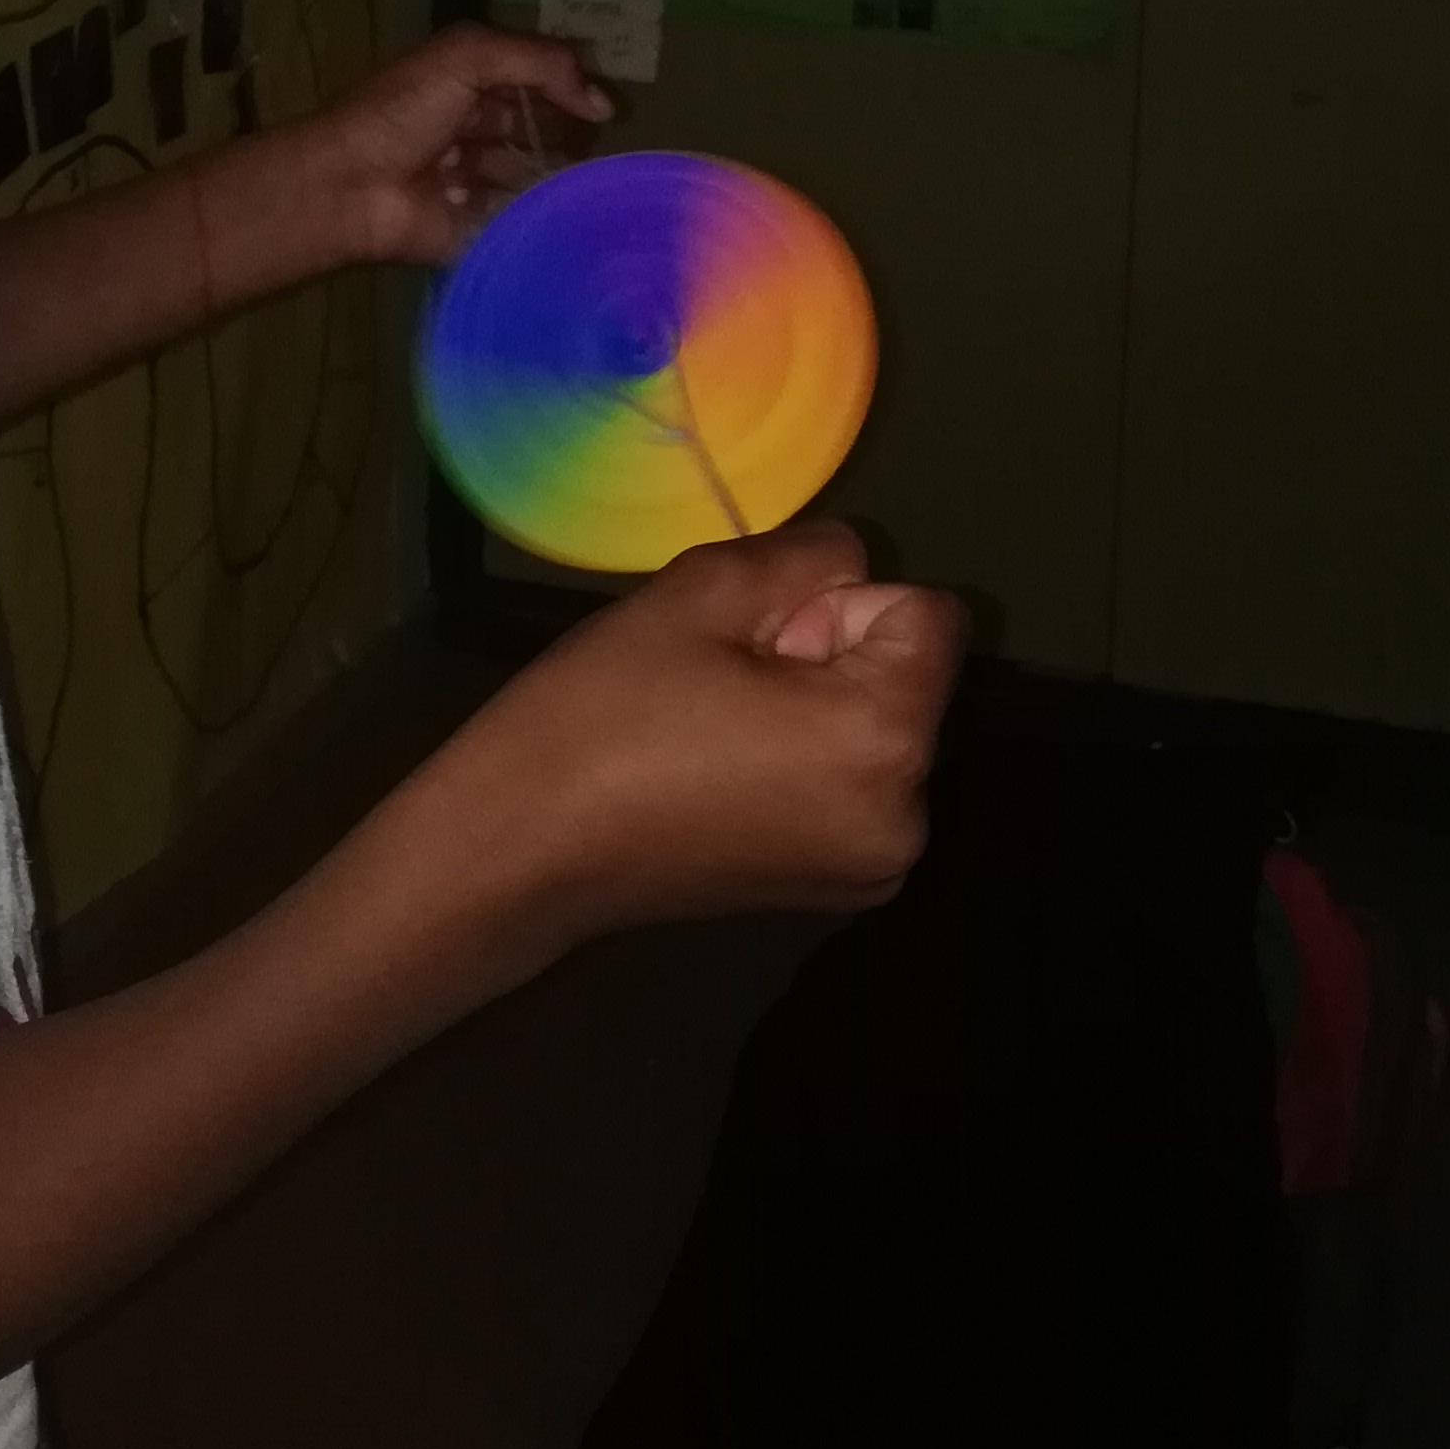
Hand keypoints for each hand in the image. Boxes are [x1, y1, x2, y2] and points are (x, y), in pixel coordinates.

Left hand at [244, 22, 611, 279]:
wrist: (350, 188)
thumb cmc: (402, 114)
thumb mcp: (468, 58)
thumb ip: (539, 63)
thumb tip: (601, 103)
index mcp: (465, 83)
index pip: (532, 80)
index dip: (569, 90)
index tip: (606, 111)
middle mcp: (471, 130)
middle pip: (536, 131)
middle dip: (567, 137)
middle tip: (600, 150)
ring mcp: (472, 183)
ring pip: (532, 179)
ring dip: (557, 180)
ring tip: (589, 186)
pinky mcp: (474, 230)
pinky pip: (520, 224)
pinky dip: (543, 220)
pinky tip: (571, 218)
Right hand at [421, 522, 961, 945]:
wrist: (522, 848)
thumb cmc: (605, 715)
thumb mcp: (702, 591)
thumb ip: (807, 558)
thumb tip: (851, 572)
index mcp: (886, 740)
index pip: (928, 616)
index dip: (839, 606)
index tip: (754, 643)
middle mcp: (908, 816)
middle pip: (906, 678)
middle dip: (831, 660)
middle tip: (719, 687)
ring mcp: (874, 866)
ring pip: (876, 730)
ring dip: (816, 712)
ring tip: (713, 732)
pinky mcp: (834, 890)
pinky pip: (852, 787)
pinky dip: (805, 766)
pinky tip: (719, 776)